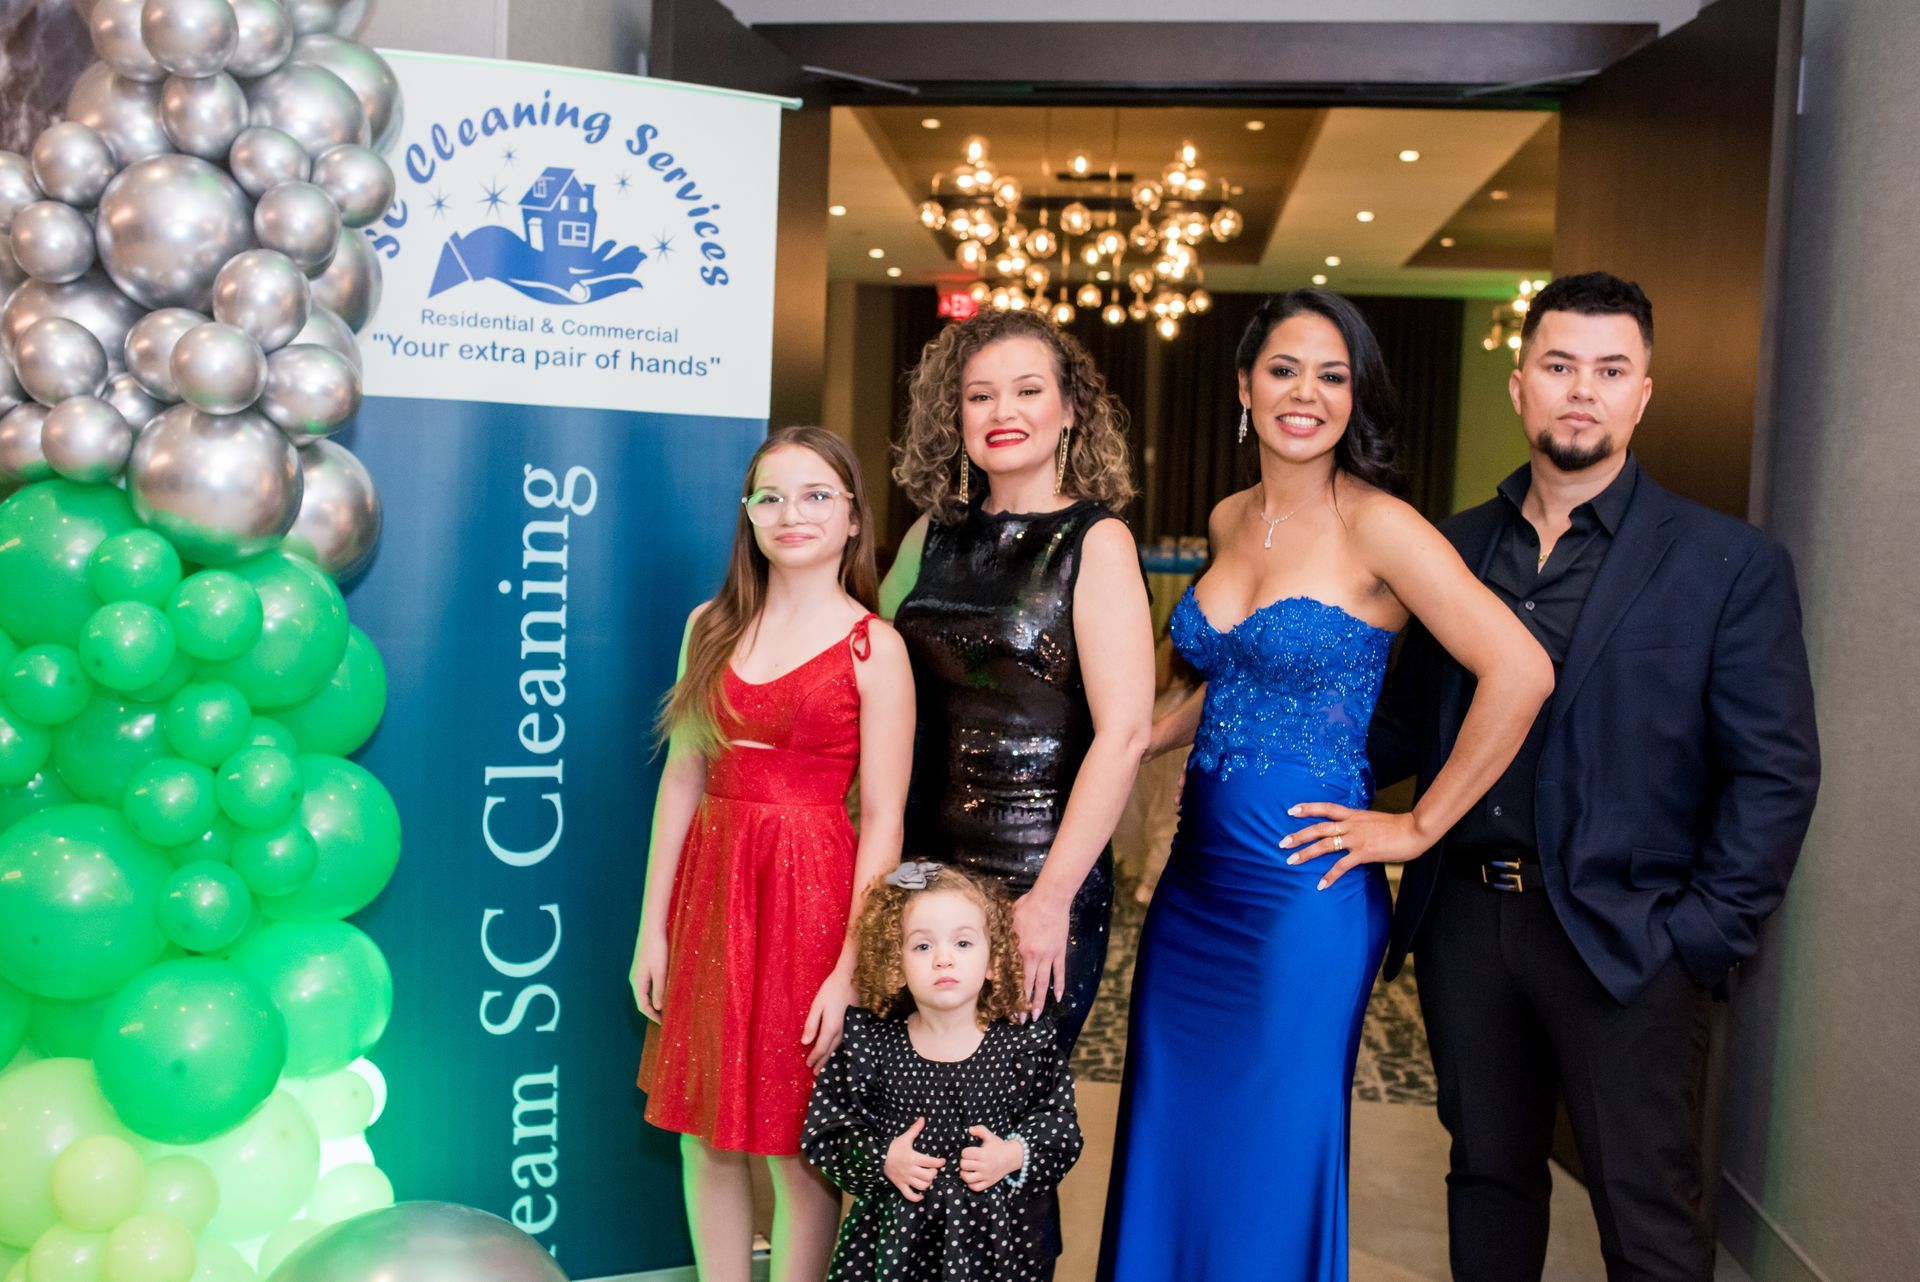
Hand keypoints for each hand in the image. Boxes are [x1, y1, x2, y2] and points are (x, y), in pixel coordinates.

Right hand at [630, 928, 668, 1022]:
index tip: (663, 1023)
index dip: (652, 1016)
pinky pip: (647, 984)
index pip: (642, 1006)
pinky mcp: (643, 966)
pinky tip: (664, 991)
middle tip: (666, 1018)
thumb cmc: (657, 949)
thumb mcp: (660, 971)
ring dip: (654, 1001)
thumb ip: (659, 990)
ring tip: (666, 1007)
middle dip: (653, 1011)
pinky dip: (655, 992)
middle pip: (643, 1000)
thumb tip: (658, 1008)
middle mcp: (635, 979)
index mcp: (638, 982)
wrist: (652, 929)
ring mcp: (638, 972)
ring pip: (645, 993)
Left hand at [802, 968, 854, 1070]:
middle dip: (822, 1062)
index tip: (808, 1065)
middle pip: (830, 1050)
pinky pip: (844, 1041)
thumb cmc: (832, 989)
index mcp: (831, 1027)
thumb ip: (811, 1024)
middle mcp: (842, 1031)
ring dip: (830, 1057)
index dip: (814, 1057)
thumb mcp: (817, 1005)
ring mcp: (849, 1027)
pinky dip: (838, 1049)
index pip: (821, 1048)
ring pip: (838, 1047)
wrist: (853, 977)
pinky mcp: (854, 1022)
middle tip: (816, 1073)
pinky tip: (837, 1049)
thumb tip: (805, 1042)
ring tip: (825, 1065)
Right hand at [885, 1117, 945, 1201]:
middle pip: (928, 1176)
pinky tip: (921, 1195)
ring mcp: (905, 1179)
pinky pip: (909, 1195)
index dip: (939, 1162)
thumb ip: (915, 1129)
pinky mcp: (900, 1185)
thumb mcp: (904, 1138)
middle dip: (934, 1173)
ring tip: (927, 1179)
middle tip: (933, 1169)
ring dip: (927, 1184)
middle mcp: (910, 1170)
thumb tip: (923, 1119)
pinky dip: (916, 1197)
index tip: (942, 1161)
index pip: (931, 1162)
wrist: (878, 1157)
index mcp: (913, 1158)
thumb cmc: (893, 1147)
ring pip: (921, 1186)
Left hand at [958, 1125, 1023, 1191]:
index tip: (969, 1152)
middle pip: (964, 1165)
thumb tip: (970, 1129)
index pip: (965, 1153)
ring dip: (964, 1174)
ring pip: (967, 1178)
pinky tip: (972, 1177)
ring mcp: (986, 1176)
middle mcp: (985, 1165)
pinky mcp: (989, 1183)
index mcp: (983, 1153)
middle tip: (968, 1160)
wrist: (1012, 1157)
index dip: (965, 1152)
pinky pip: (975, 1187)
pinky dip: (971, 1184)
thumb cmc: (999, 1146)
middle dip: (964, 1161)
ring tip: (966, 1170)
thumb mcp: (990, 1136)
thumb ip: (980, 1130)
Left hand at [1011, 887, 1069, 1018]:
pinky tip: (1058, 997)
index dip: (1012, 995)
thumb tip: (990, 953)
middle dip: (1025, 1004)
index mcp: (1019, 951)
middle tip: (1022, 1019)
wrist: (1049, 899)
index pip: (1014, 978)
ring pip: (1044, 983)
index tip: (1009, 1008)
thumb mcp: (1008, 923)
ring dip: (1041, 1000)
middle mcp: (1034, 957)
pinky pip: (1059, 972)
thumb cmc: (1027, 907)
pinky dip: (1059, 985)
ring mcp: (1048, 955)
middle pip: (1029, 985)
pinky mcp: (1059, 951)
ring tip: (1038, 1015)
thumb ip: (1000, 940)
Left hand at [1280, 804, 1431, 888]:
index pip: (1327, 808)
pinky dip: (1330, 876)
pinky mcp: (1364, 852)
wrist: (1415, 829)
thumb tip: (1351, 832)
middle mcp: (1351, 824)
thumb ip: (1360, 825)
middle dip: (1299, 835)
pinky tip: (1321, 885)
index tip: (1291, 810)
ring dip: (1306, 853)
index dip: (1308, 808)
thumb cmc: (1398, 827)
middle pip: (1319, 827)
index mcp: (1354, 815)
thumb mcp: (1374, 821)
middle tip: (1281, 843)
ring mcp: (1357, 838)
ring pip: (1325, 844)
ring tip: (1291, 861)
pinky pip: (1342, 865)